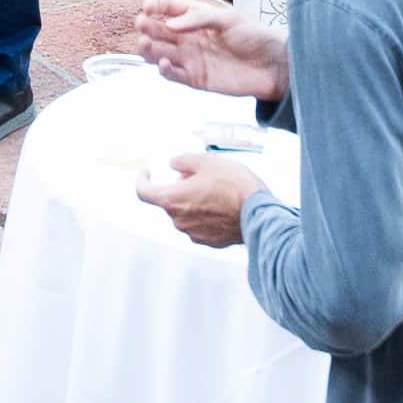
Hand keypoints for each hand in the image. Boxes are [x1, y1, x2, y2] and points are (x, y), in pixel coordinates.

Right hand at [124, 0, 286, 103]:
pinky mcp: (195, 79)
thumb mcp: (228, 19)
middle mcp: (188, 37)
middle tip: (141, 24)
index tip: (147, 6)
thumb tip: (170, 24)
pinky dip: (164, 70)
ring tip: (145, 44)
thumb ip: (198, 19)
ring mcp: (190, 58)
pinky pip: (173, 75)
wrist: (274, 66)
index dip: (155, 5)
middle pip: (158, 30)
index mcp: (195, 16)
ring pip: (159, 53)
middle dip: (147, 26)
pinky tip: (163, 63)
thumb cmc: (254, 36)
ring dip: (149, 48)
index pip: (167, 7)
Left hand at [141, 151, 265, 248]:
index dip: (142, 180)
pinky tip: (223, 205)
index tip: (148, 171)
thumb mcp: (207, 162)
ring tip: (216, 189)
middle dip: (177, 188)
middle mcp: (179, 221)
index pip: (143, 193)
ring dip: (193, 202)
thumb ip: (183, 161)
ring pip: (185, 214)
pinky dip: (206, 215)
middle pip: (169, 201)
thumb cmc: (233, 185)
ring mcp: (194, 234)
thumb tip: (173, 164)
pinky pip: (200, 225)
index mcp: (172, 200)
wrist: (260, 213)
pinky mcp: (210, 241)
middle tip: (196, 175)